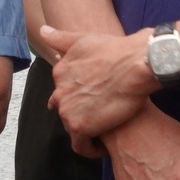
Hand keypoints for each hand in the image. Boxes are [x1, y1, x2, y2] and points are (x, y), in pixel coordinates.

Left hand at [43, 26, 153, 140]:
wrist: (136, 65)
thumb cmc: (116, 50)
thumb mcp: (84, 39)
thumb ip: (61, 38)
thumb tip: (43, 30)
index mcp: (60, 73)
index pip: (64, 93)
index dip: (80, 97)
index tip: (96, 99)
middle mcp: (58, 92)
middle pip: (67, 111)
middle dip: (83, 114)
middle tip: (104, 114)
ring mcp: (67, 110)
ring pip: (74, 128)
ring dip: (88, 130)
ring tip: (108, 129)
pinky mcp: (80, 127)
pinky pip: (81, 146)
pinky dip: (92, 148)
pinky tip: (106, 144)